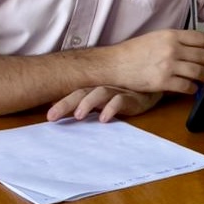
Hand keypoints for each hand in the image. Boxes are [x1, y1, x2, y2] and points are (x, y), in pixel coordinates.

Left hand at [47, 86, 162, 122]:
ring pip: (100, 92)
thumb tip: (59, 112)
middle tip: (52, 117)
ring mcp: (119, 91)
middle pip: (82, 92)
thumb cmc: (126, 95)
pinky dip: (112, 107)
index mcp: (95, 89)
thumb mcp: (105, 101)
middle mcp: (105, 87)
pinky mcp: (134, 97)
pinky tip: (105, 118)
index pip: (74, 94)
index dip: (60, 103)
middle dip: (66, 104)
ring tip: (78, 115)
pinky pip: (122, 100)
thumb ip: (86, 106)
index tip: (48, 117)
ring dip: (88, 103)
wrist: (155, 85)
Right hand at [104, 28, 203, 94]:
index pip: (201, 39)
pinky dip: (192, 89)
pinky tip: (192, 88)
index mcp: (171, 35)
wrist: (115, 64)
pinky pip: (186, 86)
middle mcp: (172, 49)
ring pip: (198, 72)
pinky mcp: (163, 82)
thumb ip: (175, 39)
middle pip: (203, 56)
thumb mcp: (156, 36)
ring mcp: (168, 66)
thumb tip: (194, 45)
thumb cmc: (134, 51)